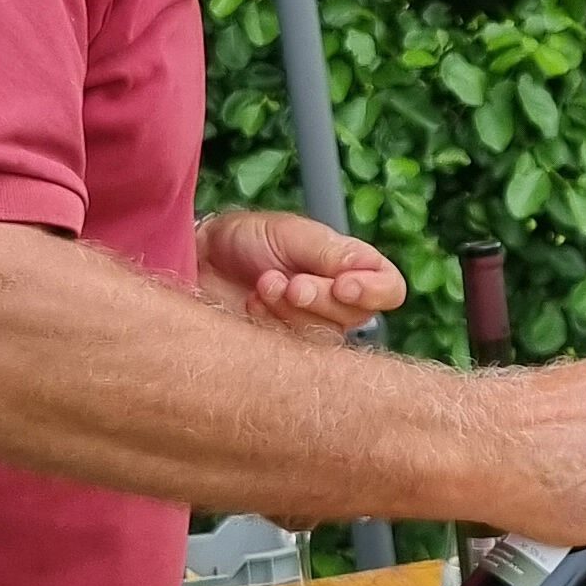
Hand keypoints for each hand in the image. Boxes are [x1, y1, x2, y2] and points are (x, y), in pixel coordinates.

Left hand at [196, 208, 406, 334]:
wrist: (197, 259)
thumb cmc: (246, 238)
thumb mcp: (290, 232)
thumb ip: (331, 252)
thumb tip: (364, 270)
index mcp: (351, 269)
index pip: (388, 289)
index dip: (373, 292)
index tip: (343, 285)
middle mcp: (337, 304)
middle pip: (356, 318)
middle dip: (320, 300)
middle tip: (290, 282)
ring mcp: (311, 329)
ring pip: (324, 338)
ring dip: (291, 311)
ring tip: (263, 285)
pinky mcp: (283, 352)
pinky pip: (292, 353)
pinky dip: (270, 326)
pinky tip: (251, 304)